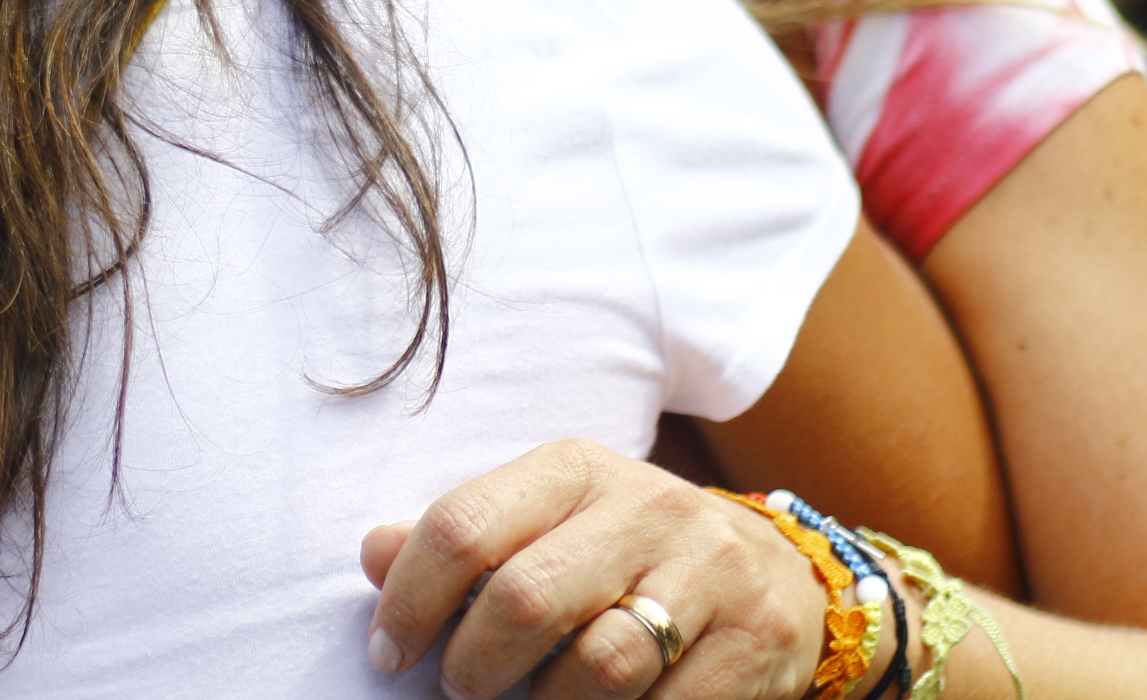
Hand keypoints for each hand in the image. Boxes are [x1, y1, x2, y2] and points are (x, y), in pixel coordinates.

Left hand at [360, 439, 824, 699]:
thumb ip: (463, 539)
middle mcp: (647, 507)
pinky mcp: (754, 638)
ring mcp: (710, 571)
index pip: (465, 524)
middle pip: (525, 598)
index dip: (410, 598)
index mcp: (577, 469)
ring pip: (599, 663)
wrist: (774, 573)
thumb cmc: (625, 554)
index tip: (388, 651)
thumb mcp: (546, 524)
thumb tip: (372, 553)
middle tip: (460, 686)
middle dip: (473, 664)